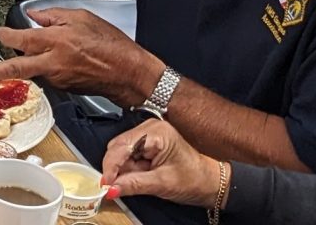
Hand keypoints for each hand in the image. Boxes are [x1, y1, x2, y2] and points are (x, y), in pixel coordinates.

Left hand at [0, 7, 160, 104]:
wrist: (129, 74)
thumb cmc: (112, 46)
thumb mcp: (82, 18)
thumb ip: (53, 16)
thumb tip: (33, 16)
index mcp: (57, 42)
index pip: (22, 39)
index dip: (6, 36)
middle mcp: (53, 64)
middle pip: (14, 69)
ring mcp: (57, 79)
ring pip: (30, 70)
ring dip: (23, 64)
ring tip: (25, 54)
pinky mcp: (62, 88)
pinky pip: (46, 75)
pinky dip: (43, 67)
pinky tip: (53, 59)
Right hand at [102, 119, 226, 206]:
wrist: (210, 182)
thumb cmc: (195, 178)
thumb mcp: (162, 183)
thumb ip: (133, 184)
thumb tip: (111, 187)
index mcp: (157, 131)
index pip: (122, 146)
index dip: (110, 166)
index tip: (105, 183)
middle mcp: (150, 128)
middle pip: (118, 147)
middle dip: (117, 169)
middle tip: (116, 187)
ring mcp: (149, 135)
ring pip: (121, 153)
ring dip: (124, 170)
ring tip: (140, 181)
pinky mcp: (148, 144)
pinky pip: (129, 157)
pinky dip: (129, 169)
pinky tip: (140, 176)